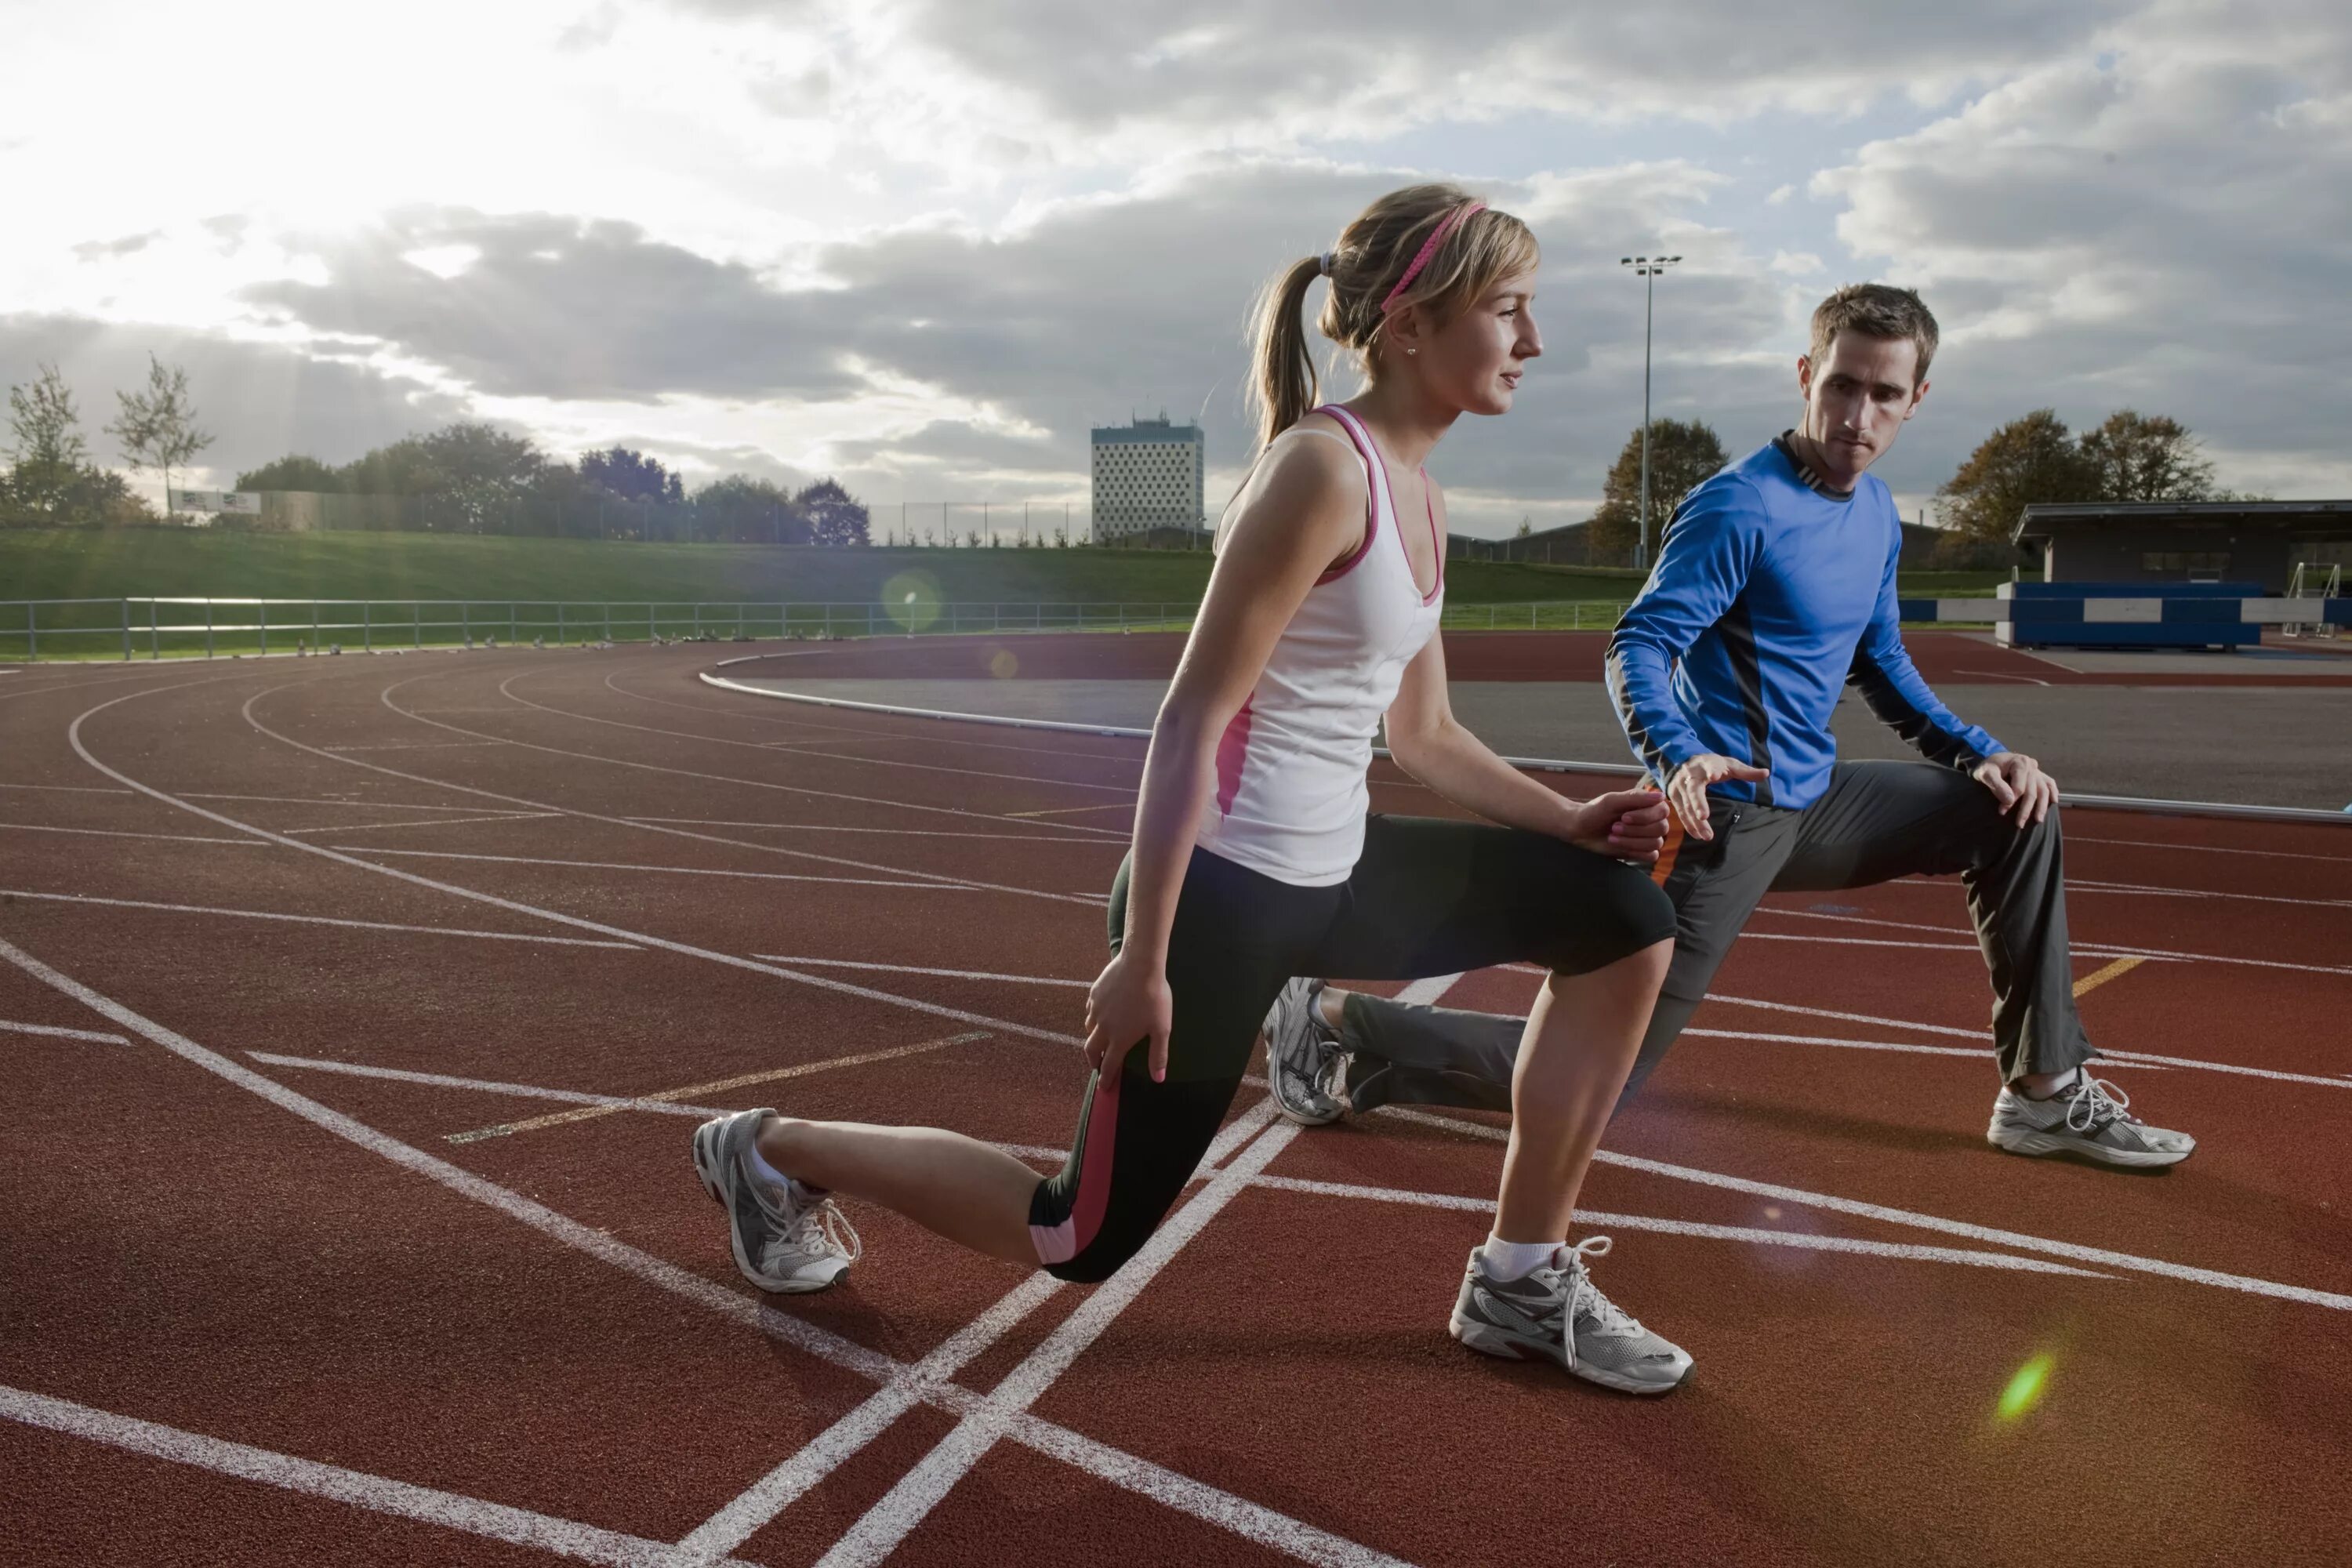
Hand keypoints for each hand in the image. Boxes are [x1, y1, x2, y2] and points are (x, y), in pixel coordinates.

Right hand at [1083, 949, 1173, 1082]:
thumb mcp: (1161, 1029)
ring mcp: (1096, 1009)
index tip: (1104, 1088)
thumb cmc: (1154, 998)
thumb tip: (1158, 1079)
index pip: (1109, 1065)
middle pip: (1091, 1050)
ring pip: (1088, 1029)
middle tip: (1097, 1066)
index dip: (1106, 1079)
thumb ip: (1158, 1055)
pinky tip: (1100, 1013)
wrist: (1140, 965)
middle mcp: (1103, 1027)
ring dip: (1093, 1038)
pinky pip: (1090, 1010)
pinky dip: (1093, 1017)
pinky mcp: (1094, 994)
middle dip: (1093, 1061)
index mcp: (1119, 1039)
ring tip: (1100, 1039)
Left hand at [1565, 786, 1670, 862]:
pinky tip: (1618, 845)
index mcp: (1646, 804)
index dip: (1645, 816)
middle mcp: (1650, 820)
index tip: (1623, 816)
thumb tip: (1661, 796)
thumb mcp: (1612, 801)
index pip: (1663, 810)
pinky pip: (1652, 855)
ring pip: (1656, 843)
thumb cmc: (1595, 812)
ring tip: (1612, 837)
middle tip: (1614, 827)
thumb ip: (1635, 798)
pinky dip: (1635, 851)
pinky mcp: (1641, 851)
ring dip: (1632, 841)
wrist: (1580, 830)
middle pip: (1661, 828)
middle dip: (1635, 830)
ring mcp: (1647, 836)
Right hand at [1665, 754, 1770, 841]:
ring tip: (1707, 836)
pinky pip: (1681, 813)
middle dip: (1698, 802)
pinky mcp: (1674, 797)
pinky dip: (1689, 825)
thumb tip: (1766, 773)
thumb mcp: (1729, 764)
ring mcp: (1680, 786)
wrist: (1681, 760)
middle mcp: (1690, 774)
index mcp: (1706, 763)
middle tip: (1704, 817)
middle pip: (1693, 789)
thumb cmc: (1711, 765)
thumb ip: (1746, 771)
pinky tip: (1698, 836)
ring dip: (1695, 822)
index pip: (1710, 765)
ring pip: (1686, 805)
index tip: (1715, 775)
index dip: (1712, 769)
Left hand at [1971, 751, 2057, 827]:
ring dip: (2042, 806)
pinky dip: (2053, 792)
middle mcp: (2031, 765)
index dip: (2011, 802)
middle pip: (2032, 791)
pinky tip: (2054, 802)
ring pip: (2043, 790)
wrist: (1993, 761)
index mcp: (2020, 763)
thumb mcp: (1986, 773)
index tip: (2002, 812)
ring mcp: (2036, 770)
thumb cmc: (1988, 768)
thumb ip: (1997, 785)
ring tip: (2038, 820)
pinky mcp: (2039, 774)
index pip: (2019, 787)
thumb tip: (2010, 800)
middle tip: (2019, 824)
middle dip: (2026, 809)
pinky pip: (2050, 783)